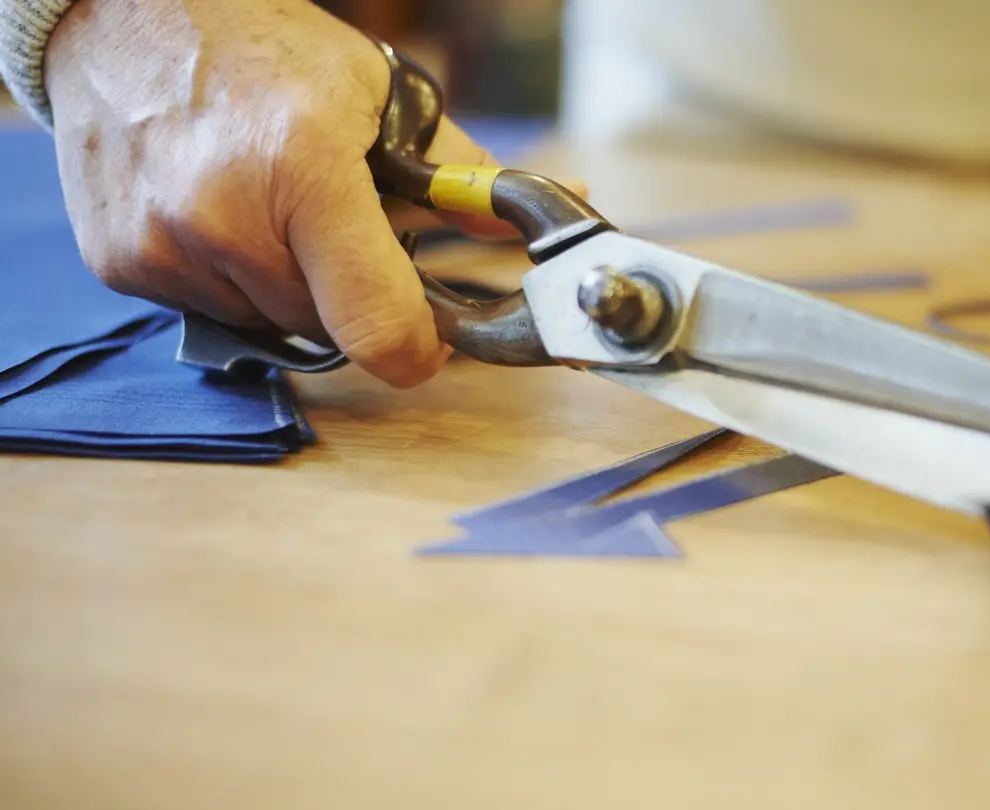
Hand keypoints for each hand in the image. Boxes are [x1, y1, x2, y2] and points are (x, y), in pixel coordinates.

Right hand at [43, 0, 527, 386]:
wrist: (123, 18)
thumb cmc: (260, 47)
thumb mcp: (376, 94)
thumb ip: (457, 173)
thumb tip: (544, 209)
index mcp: (305, 168)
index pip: (376, 324)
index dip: (416, 347)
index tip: (428, 337)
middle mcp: (225, 218)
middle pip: (326, 325)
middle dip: (346, 290)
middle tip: (333, 224)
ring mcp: (165, 246)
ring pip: (267, 320)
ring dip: (284, 284)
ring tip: (268, 203)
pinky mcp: (121, 261)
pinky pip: (207, 306)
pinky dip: (225, 275)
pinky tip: (217, 209)